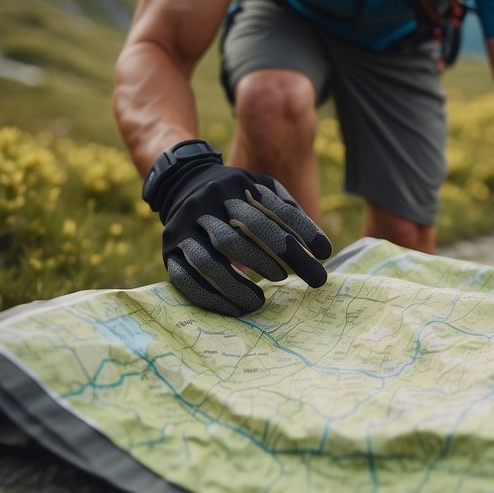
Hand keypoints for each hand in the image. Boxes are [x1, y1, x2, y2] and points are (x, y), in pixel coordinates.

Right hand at [143, 140, 331, 315]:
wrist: (181, 183)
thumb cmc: (236, 194)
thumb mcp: (261, 187)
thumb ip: (287, 210)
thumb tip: (319, 250)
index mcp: (234, 186)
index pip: (272, 211)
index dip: (301, 231)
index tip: (325, 254)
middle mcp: (206, 204)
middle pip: (242, 237)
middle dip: (278, 261)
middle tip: (310, 281)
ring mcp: (183, 227)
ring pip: (210, 260)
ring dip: (237, 285)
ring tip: (261, 302)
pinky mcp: (168, 251)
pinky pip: (186, 279)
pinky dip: (211, 298)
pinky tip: (235, 309)